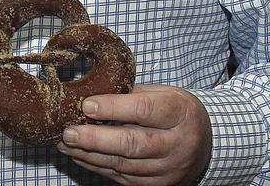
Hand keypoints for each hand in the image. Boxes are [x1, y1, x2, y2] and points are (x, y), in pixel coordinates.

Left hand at [58, 85, 211, 184]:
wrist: (204, 141)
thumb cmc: (173, 110)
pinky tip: (79, 155)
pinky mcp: (159, 184)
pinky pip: (123, 177)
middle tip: (68, 132)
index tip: (86, 105)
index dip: (113, 108)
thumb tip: (85, 92)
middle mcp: (179, 143)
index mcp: (180, 113)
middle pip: (134, 144)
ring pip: (125, 164)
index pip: (145, 110)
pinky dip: (97, 166)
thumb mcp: (159, 93)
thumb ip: (128, 93)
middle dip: (96, 139)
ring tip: (65, 143)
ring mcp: (170, 168)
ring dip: (90, 154)